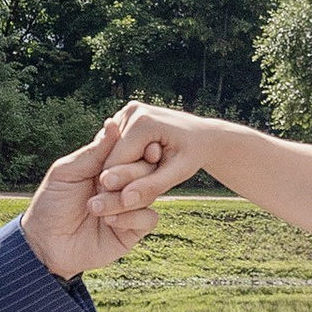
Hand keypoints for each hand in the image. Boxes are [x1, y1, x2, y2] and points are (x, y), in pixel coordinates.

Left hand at [21, 116, 162, 280]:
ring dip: (125, 197)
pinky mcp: (132, 230)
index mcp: (108, 165)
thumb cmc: (51, 204)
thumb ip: (94, 152)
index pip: (132, 149)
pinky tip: (109, 221)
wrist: (45, 244)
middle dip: (129, 173)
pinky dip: (132, 217)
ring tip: (96, 207)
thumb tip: (114, 123)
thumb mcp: (67, 172)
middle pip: (146, 168)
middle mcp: (123, 183)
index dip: (136, 147)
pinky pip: (149, 218)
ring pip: (149, 192)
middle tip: (104, 182)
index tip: (135, 147)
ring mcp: (130, 206)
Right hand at [94, 98, 214, 213]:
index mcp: (141, 122)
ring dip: (123, 167)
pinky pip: (114, 146)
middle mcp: (130, 111)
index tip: (139, 192)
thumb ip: (151, 186)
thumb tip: (124, 200)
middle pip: (110, 157)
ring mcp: (126, 111)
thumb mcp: (178, 173)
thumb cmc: (193, 155)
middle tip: (148, 180)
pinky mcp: (124, 115)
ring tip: (150, 166)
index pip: (115, 164)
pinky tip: (143, 158)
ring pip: (109, 152)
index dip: (122, 185)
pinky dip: (124, 158)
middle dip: (123, 176)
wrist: (202, 135)